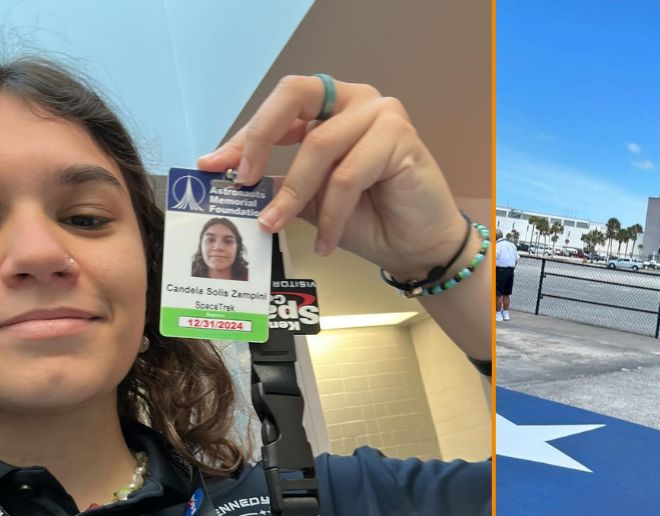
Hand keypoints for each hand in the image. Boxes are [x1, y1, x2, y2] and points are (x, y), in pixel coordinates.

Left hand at [197, 75, 467, 279]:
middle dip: (260, 136)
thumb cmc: (370, 220)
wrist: (417, 247)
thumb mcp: (310, 200)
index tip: (212, 166)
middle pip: (295, 94)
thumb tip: (227, 177)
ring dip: (294, 193)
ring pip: (319, 145)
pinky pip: (348, 175)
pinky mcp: (401, 137)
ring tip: (278, 225)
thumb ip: (277, 181)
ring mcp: (381, 114)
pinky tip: (326, 241)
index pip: (279, 108)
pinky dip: (332, 213)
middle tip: (244, 178)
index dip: (243, 137)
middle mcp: (356, 100)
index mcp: (332, 105)